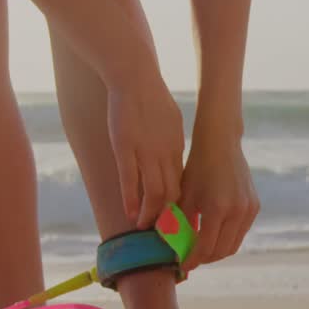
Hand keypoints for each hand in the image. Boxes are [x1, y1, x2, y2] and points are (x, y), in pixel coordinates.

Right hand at [106, 72, 185, 229]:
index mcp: (176, 147)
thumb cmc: (150, 96)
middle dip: (170, 216)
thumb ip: (171, 141)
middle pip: (172, 192)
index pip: (182, 183)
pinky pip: (131, 180)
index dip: (180, 204)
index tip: (179, 219)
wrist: (135, 75)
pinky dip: (132, 200)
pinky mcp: (125, 147)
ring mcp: (145, 151)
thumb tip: (171, 156)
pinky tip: (131, 214)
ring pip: (153, 191)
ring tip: (145, 227)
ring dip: (150, 213)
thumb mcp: (170, 121)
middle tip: (165, 232)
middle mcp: (164, 153)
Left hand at [178, 121, 258, 271]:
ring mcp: (249, 209)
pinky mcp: (254, 206)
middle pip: (221, 251)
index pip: (205, 247)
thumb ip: (179, 223)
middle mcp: (237, 211)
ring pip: (234, 244)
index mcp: (216, 208)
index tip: (182, 266)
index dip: (193, 260)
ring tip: (202, 249)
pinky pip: (241, 232)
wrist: (221, 144)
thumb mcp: (184, 196)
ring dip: (217, 251)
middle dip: (205, 259)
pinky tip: (214, 234)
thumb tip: (173, 249)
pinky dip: (228, 238)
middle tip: (191, 259)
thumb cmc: (196, 167)